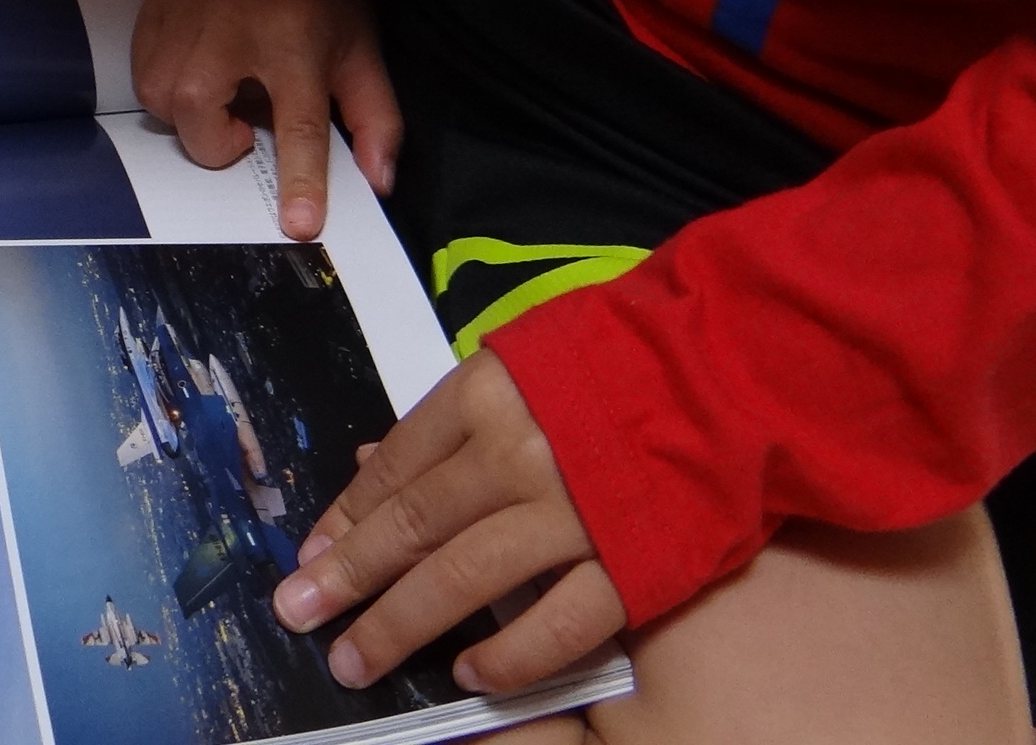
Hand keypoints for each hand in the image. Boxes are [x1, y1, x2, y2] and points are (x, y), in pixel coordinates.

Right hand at [130, 0, 400, 237]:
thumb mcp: (359, 46)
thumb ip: (374, 116)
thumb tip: (380, 181)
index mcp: (293, 48)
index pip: (298, 127)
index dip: (301, 180)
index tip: (300, 226)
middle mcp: (229, 41)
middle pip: (203, 125)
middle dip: (219, 140)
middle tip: (245, 117)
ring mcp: (181, 28)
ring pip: (164, 107)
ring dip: (191, 115)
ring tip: (219, 89)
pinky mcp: (150, 19)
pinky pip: (142, 80)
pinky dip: (165, 88)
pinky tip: (193, 67)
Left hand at [272, 349, 626, 694]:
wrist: (737, 369)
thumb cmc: (624, 360)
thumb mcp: (523, 360)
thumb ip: (453, 417)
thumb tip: (372, 464)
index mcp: (488, 393)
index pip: (397, 464)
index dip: (348, 515)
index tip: (311, 553)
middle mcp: (518, 453)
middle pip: (412, 525)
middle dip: (347, 576)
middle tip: (297, 614)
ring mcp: (573, 513)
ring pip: (464, 580)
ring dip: (399, 625)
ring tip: (354, 659)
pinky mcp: (631, 564)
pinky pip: (555, 626)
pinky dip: (507, 659)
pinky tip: (467, 676)